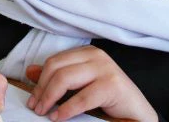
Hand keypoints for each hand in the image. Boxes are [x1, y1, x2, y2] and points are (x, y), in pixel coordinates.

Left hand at [25, 46, 156, 121]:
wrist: (137, 114)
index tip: (33, 98)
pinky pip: (82, 97)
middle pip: (56, 68)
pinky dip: (67, 109)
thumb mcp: (80, 86)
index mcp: (87, 53)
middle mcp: (96, 56)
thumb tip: (30, 72)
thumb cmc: (109, 100)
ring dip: (50, 98)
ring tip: (44, 112)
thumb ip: (58, 78)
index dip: (39, 80)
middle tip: (36, 107)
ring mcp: (105, 68)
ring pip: (65, 78)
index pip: (54, 61)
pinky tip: (58, 117)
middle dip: (42, 89)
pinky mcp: (112, 85)